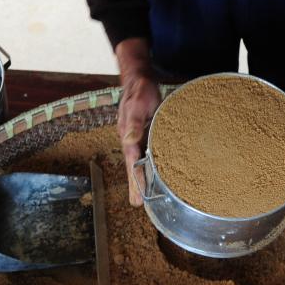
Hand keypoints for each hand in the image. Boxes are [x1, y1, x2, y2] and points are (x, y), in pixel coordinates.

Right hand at [115, 38, 161, 205]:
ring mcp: (138, 139)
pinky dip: (150, 166)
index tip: (136, 196)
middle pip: (133, 166)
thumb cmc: (140, 90)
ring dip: (142, 178)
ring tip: (145, 197)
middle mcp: (131, 140)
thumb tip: (129, 141)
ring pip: (140, 162)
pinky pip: (147, 154)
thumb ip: (134, 122)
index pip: (131, 162)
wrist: (139, 79)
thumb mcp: (138, 104)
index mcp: (128, 136)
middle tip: (137, 205)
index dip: (134, 180)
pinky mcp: (146, 135)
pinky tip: (156, 175)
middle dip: (135, 185)